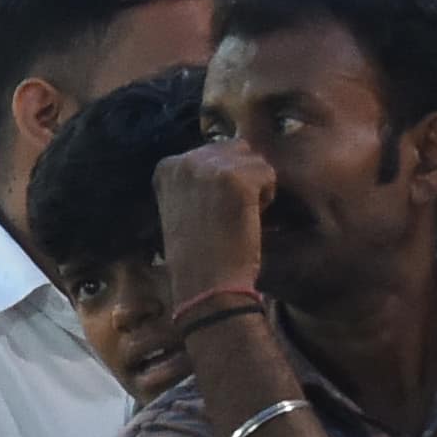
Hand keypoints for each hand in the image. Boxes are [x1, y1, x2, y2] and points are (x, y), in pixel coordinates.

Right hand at [152, 132, 274, 304]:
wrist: (206, 287)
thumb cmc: (198, 255)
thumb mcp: (183, 206)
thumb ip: (198, 177)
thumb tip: (232, 150)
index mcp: (167, 166)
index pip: (212, 151)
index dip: (223, 181)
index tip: (210, 212)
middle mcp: (185, 160)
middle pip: (236, 149)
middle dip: (242, 177)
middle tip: (229, 214)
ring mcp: (210, 167)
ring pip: (255, 160)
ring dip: (256, 186)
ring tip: (237, 217)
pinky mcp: (237, 179)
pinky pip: (269, 174)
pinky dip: (267, 198)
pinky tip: (248, 220)